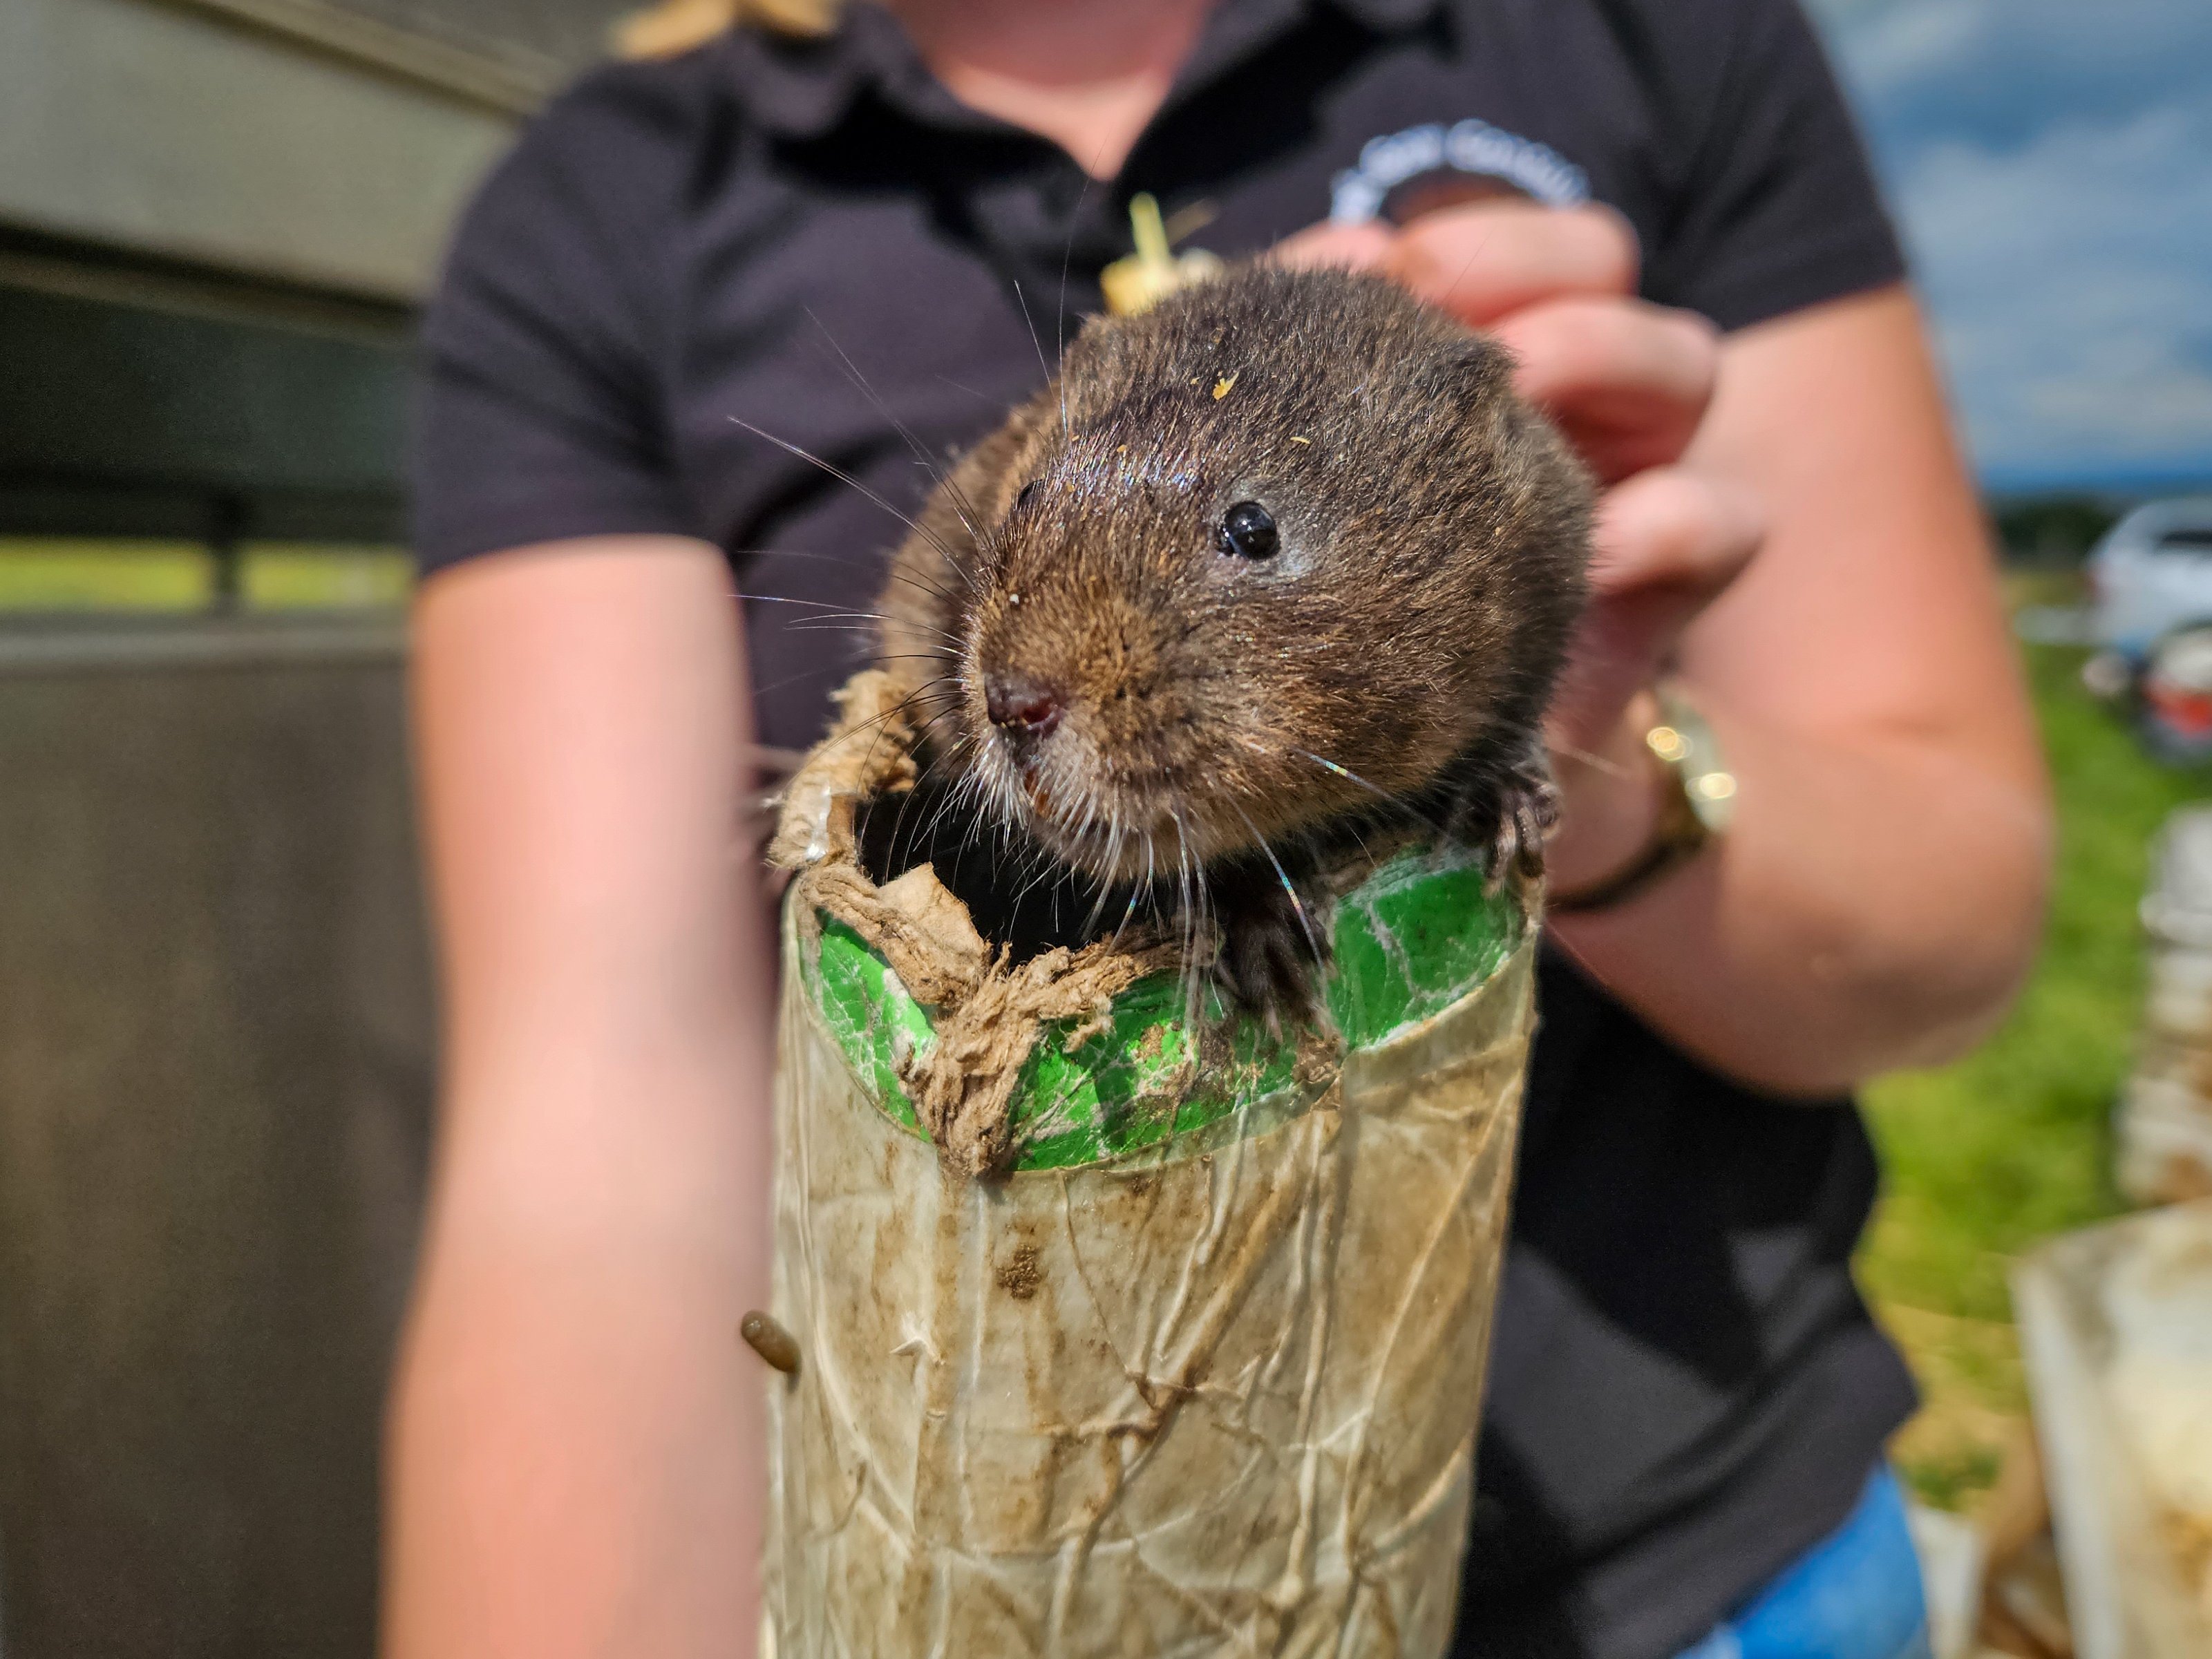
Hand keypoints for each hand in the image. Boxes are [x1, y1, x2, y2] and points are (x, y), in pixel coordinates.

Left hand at [1278, 203, 1761, 886]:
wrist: (1421, 811)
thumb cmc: (1329, 652)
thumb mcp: (1293, 530)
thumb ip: (1275, 429)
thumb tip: (1244, 328)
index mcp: (1475, 368)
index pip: (1491, 246)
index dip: (1438, 236)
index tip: (1357, 262)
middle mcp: (1569, 400)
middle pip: (1598, 256)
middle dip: (1520, 255)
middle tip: (1432, 296)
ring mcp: (1638, 475)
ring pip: (1681, 359)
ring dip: (1603, 349)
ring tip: (1523, 385)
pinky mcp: (1680, 577)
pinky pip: (1721, 519)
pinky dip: (1673, 516)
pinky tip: (1608, 541)